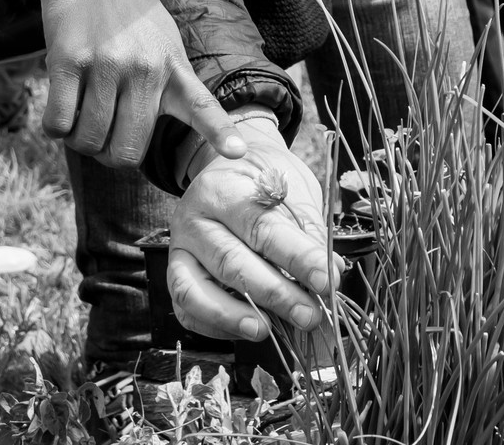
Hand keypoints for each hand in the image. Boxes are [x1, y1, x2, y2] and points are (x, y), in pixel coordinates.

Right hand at [0, 0, 248, 168]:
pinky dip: (55, 128)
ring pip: (89, 139)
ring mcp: (105, 65)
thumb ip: (166, 78)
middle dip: (109, 154)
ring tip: (77, 120)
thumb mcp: (162, 34)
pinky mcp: (67, 61)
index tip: (237, 153)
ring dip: (79, 140)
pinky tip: (57, 116)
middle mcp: (143, 69)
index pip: (202, 106)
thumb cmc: (123, 2)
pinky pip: (59, 122)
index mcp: (172, 65)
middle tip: (100, 139)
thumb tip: (145, 125)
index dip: (219, 133)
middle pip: (126, 150)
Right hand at [168, 115, 333, 342]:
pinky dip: (215, 326)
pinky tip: (248, 328)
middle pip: (230, 261)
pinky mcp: (175, 275)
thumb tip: (328, 273)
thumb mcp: (289, 190)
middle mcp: (193, 218)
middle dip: (275, 294)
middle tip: (309, 314)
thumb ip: (307, 232)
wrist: (229, 172)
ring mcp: (180, 249)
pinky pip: (187, 309)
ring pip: (197, 289)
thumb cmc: (263, 184)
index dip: (295, 257)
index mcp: (222, 189)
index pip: (260, 226)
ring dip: (237, 316)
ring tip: (271, 330)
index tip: (326, 280)